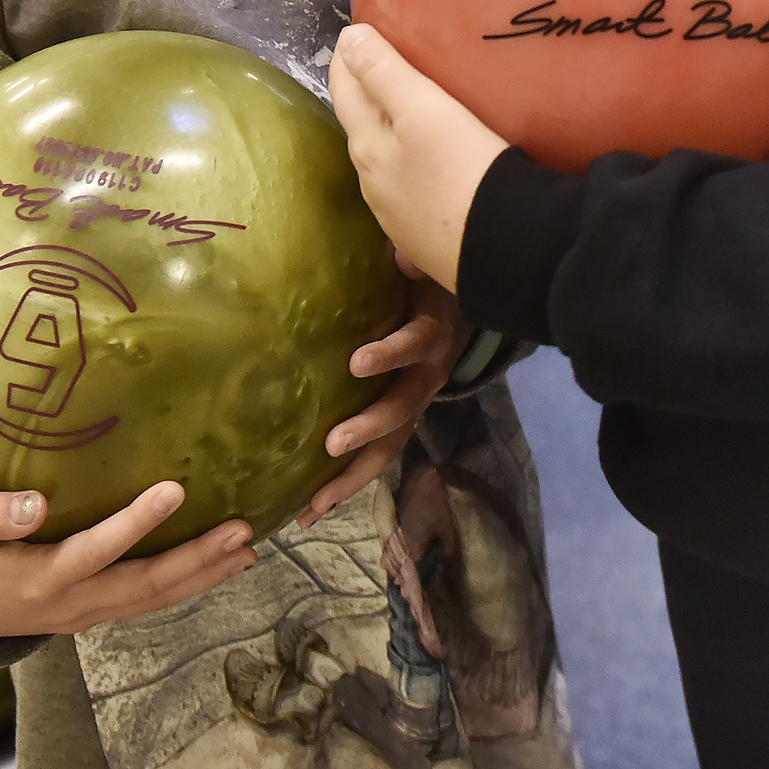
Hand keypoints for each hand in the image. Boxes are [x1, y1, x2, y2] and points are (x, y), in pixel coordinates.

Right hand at [0, 481, 258, 639]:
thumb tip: (34, 503)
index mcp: (39, 580)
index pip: (96, 551)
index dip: (136, 523)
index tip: (175, 489)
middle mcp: (71, 604)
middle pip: (144, 586)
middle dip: (197, 560)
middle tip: (242, 531)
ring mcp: (85, 614)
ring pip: (154, 601)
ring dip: (203, 577)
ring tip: (248, 551)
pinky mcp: (92, 612)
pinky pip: (147, 602)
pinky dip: (186, 586)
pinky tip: (217, 568)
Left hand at [297, 276, 459, 525]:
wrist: (458, 311)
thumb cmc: (426, 281)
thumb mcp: (422, 265)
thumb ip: (412, 261)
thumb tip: (403, 257)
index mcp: (431, 335)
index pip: (413, 344)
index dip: (389, 354)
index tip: (356, 362)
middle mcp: (426, 378)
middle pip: (401, 410)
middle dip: (368, 429)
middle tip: (332, 445)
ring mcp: (414, 406)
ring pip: (388, 449)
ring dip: (351, 478)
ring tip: (314, 506)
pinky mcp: (399, 424)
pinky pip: (375, 459)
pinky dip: (344, 486)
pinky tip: (310, 511)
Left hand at [329, 24, 508, 291]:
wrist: (503, 248)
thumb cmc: (463, 169)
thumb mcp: (423, 110)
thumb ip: (384, 72)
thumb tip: (348, 39)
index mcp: (368, 149)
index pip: (345, 94)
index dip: (346, 61)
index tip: (353, 35)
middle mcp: (374, 185)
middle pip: (362, 131)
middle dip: (366, 98)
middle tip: (383, 67)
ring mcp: (398, 218)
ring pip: (385, 167)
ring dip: (389, 139)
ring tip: (410, 119)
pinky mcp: (426, 242)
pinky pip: (411, 197)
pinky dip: (411, 175)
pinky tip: (428, 177)